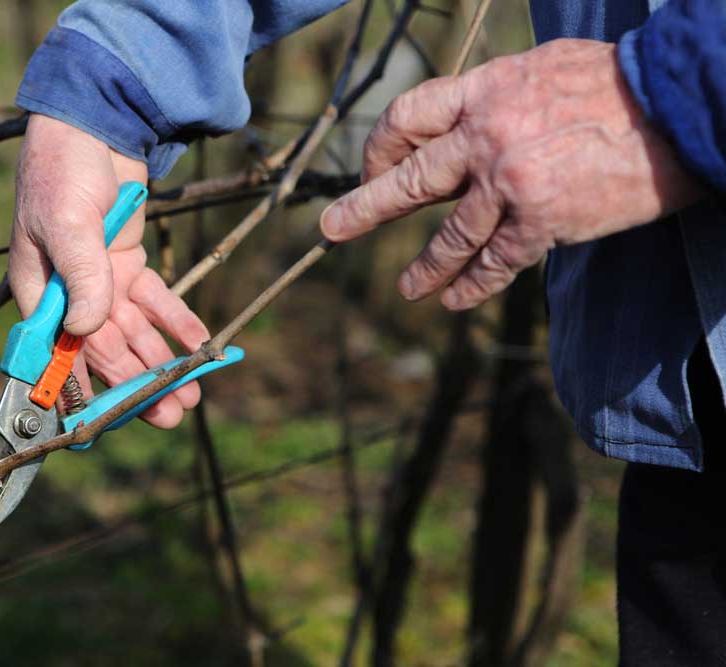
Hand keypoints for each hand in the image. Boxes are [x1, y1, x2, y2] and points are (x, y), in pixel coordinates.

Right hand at [10, 114, 208, 427]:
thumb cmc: (62, 170)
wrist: (93, 126)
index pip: (61, 351)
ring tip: (190, 394)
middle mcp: (70, 295)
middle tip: (169, 414)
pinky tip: (201, 344)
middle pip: (104, 351)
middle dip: (137, 385)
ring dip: (161, 362)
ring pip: (134, 333)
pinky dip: (177, 321)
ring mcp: (102, 282)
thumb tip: (86, 328)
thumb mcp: (66, 221)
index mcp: (40, 293)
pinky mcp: (129, 265)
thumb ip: (80, 274)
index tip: (117, 417)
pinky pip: (155, 301)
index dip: (88, 387)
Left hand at [320, 39, 704, 309]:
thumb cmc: (615, 84)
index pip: (407, 118)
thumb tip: (461, 119)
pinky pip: (494, 262)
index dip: (381, 147)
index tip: (375, 168)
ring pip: (449, 235)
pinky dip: (471, 285)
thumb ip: (493, 98)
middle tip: (333, 228)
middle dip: (364, 207)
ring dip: (424, 267)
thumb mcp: (539, 70)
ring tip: (408, 289)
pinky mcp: (542, 222)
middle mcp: (484, 138)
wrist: (680, 105)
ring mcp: (509, 183)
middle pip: (409, 180)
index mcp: (481, 93)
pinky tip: (454, 300)